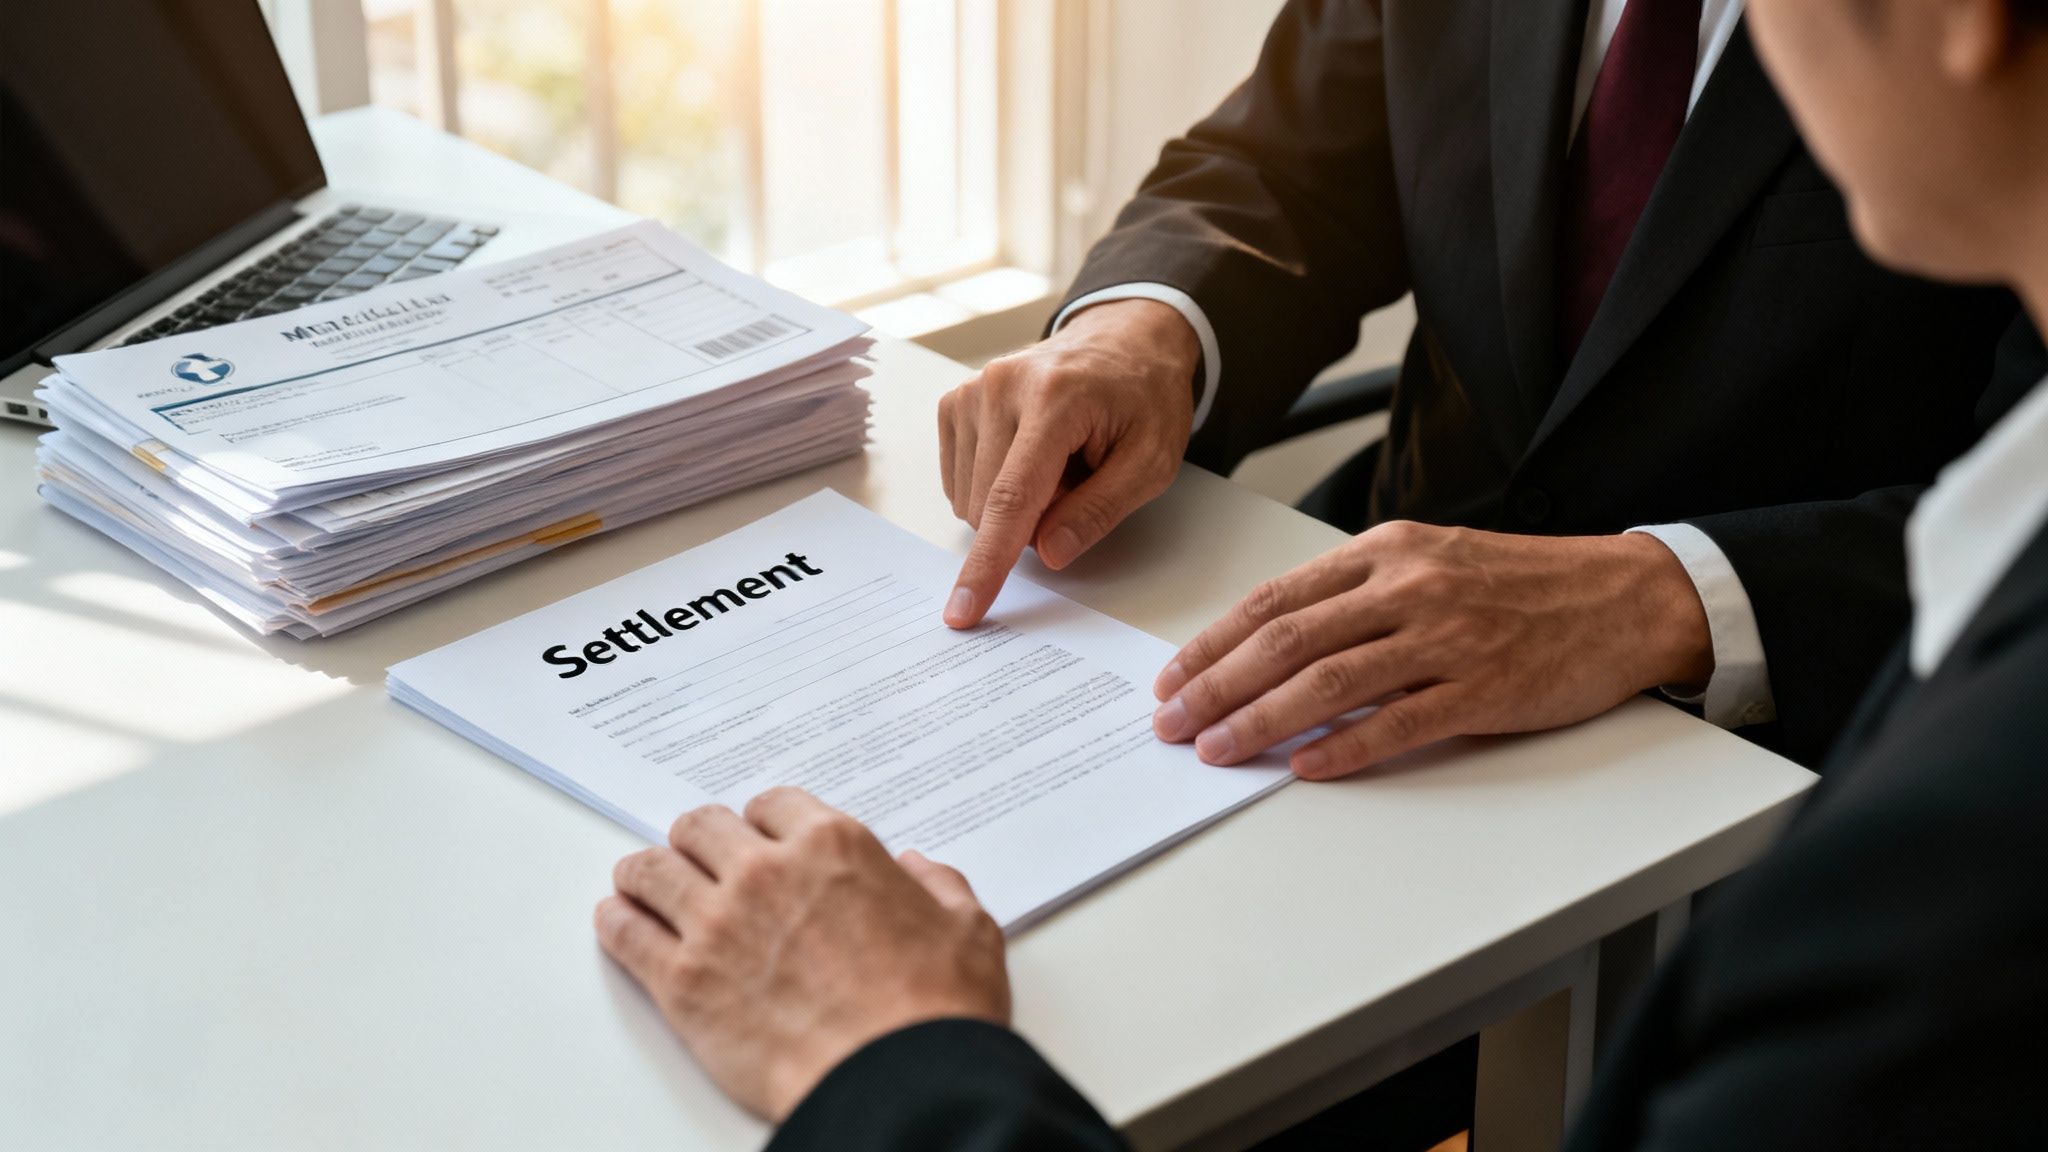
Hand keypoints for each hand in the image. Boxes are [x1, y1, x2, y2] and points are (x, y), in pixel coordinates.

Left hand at [595, 788, 1009, 1120]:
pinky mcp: (682, 981)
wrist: (899, 1082)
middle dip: (699, 842)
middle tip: (697, 860)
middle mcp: (766, 871)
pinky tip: (620, 921)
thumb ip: (941, 887)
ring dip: (647, 874)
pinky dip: (617, 921)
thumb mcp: (969, 929)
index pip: (771, 804)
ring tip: (640, 884)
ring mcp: (718, 923)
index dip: (761, 822)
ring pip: (652, 870)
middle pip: (700, 827)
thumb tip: (919, 871)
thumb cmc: (937, 1010)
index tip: (755, 839)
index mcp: (834, 846)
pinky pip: (625, 931)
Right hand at [938, 298, 1198, 627]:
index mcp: (1055, 400)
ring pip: (969, 499)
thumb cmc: (1143, 399)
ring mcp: (971, 391)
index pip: (1011, 498)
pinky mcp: (955, 402)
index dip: (988, 562)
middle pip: (988, 505)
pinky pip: (960, 481)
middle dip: (1032, 520)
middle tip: (1080, 482)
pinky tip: (1030, 458)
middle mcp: (1000, 387)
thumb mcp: (1151, 462)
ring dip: (1014, 503)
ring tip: (1058, 464)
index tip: (963, 610)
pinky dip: (994, 487)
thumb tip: (1049, 553)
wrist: (1124, 341)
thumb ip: (1100, 510)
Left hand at [1151, 523, 1713, 778]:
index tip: (1173, 678)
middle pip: (1286, 640)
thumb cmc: (1521, 584)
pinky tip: (1306, 767)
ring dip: (1261, 721)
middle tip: (1173, 724)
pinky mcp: (1483, 688)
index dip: (1213, 643)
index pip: (1275, 600)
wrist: (1623, 596)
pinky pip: (1399, 723)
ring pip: (1329, 682)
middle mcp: (1407, 587)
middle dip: (1216, 686)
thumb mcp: (1430, 560)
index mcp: (1385, 551)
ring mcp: (1445, 638)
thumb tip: (1273, 644)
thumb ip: (1357, 594)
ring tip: (1218, 751)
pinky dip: (1345, 747)